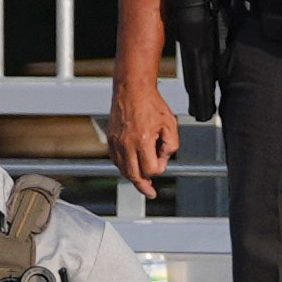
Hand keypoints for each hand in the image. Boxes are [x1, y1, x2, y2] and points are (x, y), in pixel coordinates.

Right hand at [107, 81, 181, 199]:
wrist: (132, 89)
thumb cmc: (151, 103)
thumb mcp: (170, 125)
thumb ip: (171, 146)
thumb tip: (163, 161)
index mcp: (142, 141)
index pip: (150, 170)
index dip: (159, 170)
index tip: (162, 165)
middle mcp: (127, 143)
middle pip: (133, 175)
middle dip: (143, 185)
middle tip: (149, 192)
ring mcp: (116, 142)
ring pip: (123, 169)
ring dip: (133, 176)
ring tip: (142, 180)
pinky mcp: (110, 139)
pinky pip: (115, 160)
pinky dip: (123, 166)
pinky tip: (131, 165)